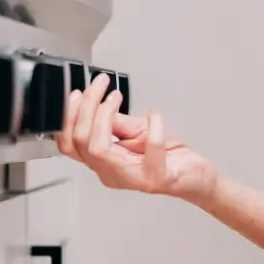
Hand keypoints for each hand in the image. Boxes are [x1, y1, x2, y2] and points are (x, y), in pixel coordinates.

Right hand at [55, 74, 217, 202]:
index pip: (70, 144)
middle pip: (81, 142)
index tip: (78, 92)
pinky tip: (154, 114)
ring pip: (99, 149)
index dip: (68, 117)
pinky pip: (150, 151)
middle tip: (100, 85)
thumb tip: (95, 103)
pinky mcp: (156, 178)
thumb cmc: (169, 156)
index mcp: (103, 163)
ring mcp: (132, 178)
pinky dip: (153, 126)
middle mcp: (111, 174)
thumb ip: (114, 122)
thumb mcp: (137, 131)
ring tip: (117, 96)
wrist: (195, 176)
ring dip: (104, 115)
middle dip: (86, 107)